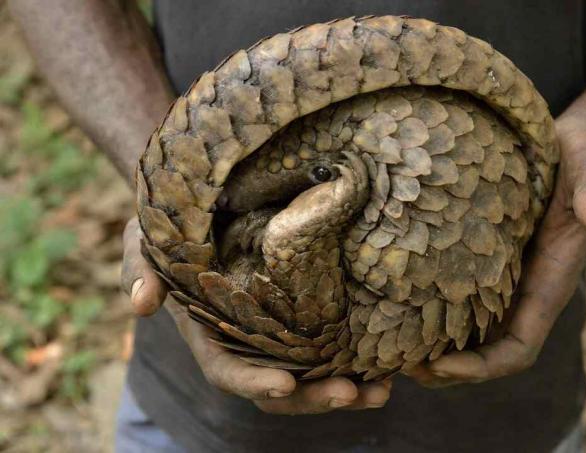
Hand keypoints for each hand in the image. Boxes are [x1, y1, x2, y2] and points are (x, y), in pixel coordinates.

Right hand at [121, 217, 390, 413]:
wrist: (206, 197)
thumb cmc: (171, 219)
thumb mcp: (145, 236)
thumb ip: (140, 268)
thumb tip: (141, 306)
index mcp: (208, 332)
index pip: (228, 370)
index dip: (254, 382)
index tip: (287, 384)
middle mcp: (245, 340)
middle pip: (278, 385)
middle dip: (312, 396)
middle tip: (352, 393)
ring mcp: (277, 330)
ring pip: (311, 373)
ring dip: (346, 388)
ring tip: (383, 391)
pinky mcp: (303, 313)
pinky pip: (330, 344)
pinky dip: (356, 357)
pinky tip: (390, 362)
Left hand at [405, 110, 585, 387]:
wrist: (576, 139)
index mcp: (549, 282)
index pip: (518, 347)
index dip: (482, 367)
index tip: (440, 367)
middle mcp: (523, 287)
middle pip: (485, 350)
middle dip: (446, 368)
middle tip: (397, 366)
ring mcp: (502, 274)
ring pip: (466, 328)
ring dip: (430, 344)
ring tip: (386, 345)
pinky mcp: (483, 253)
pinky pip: (455, 293)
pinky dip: (427, 308)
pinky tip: (392, 300)